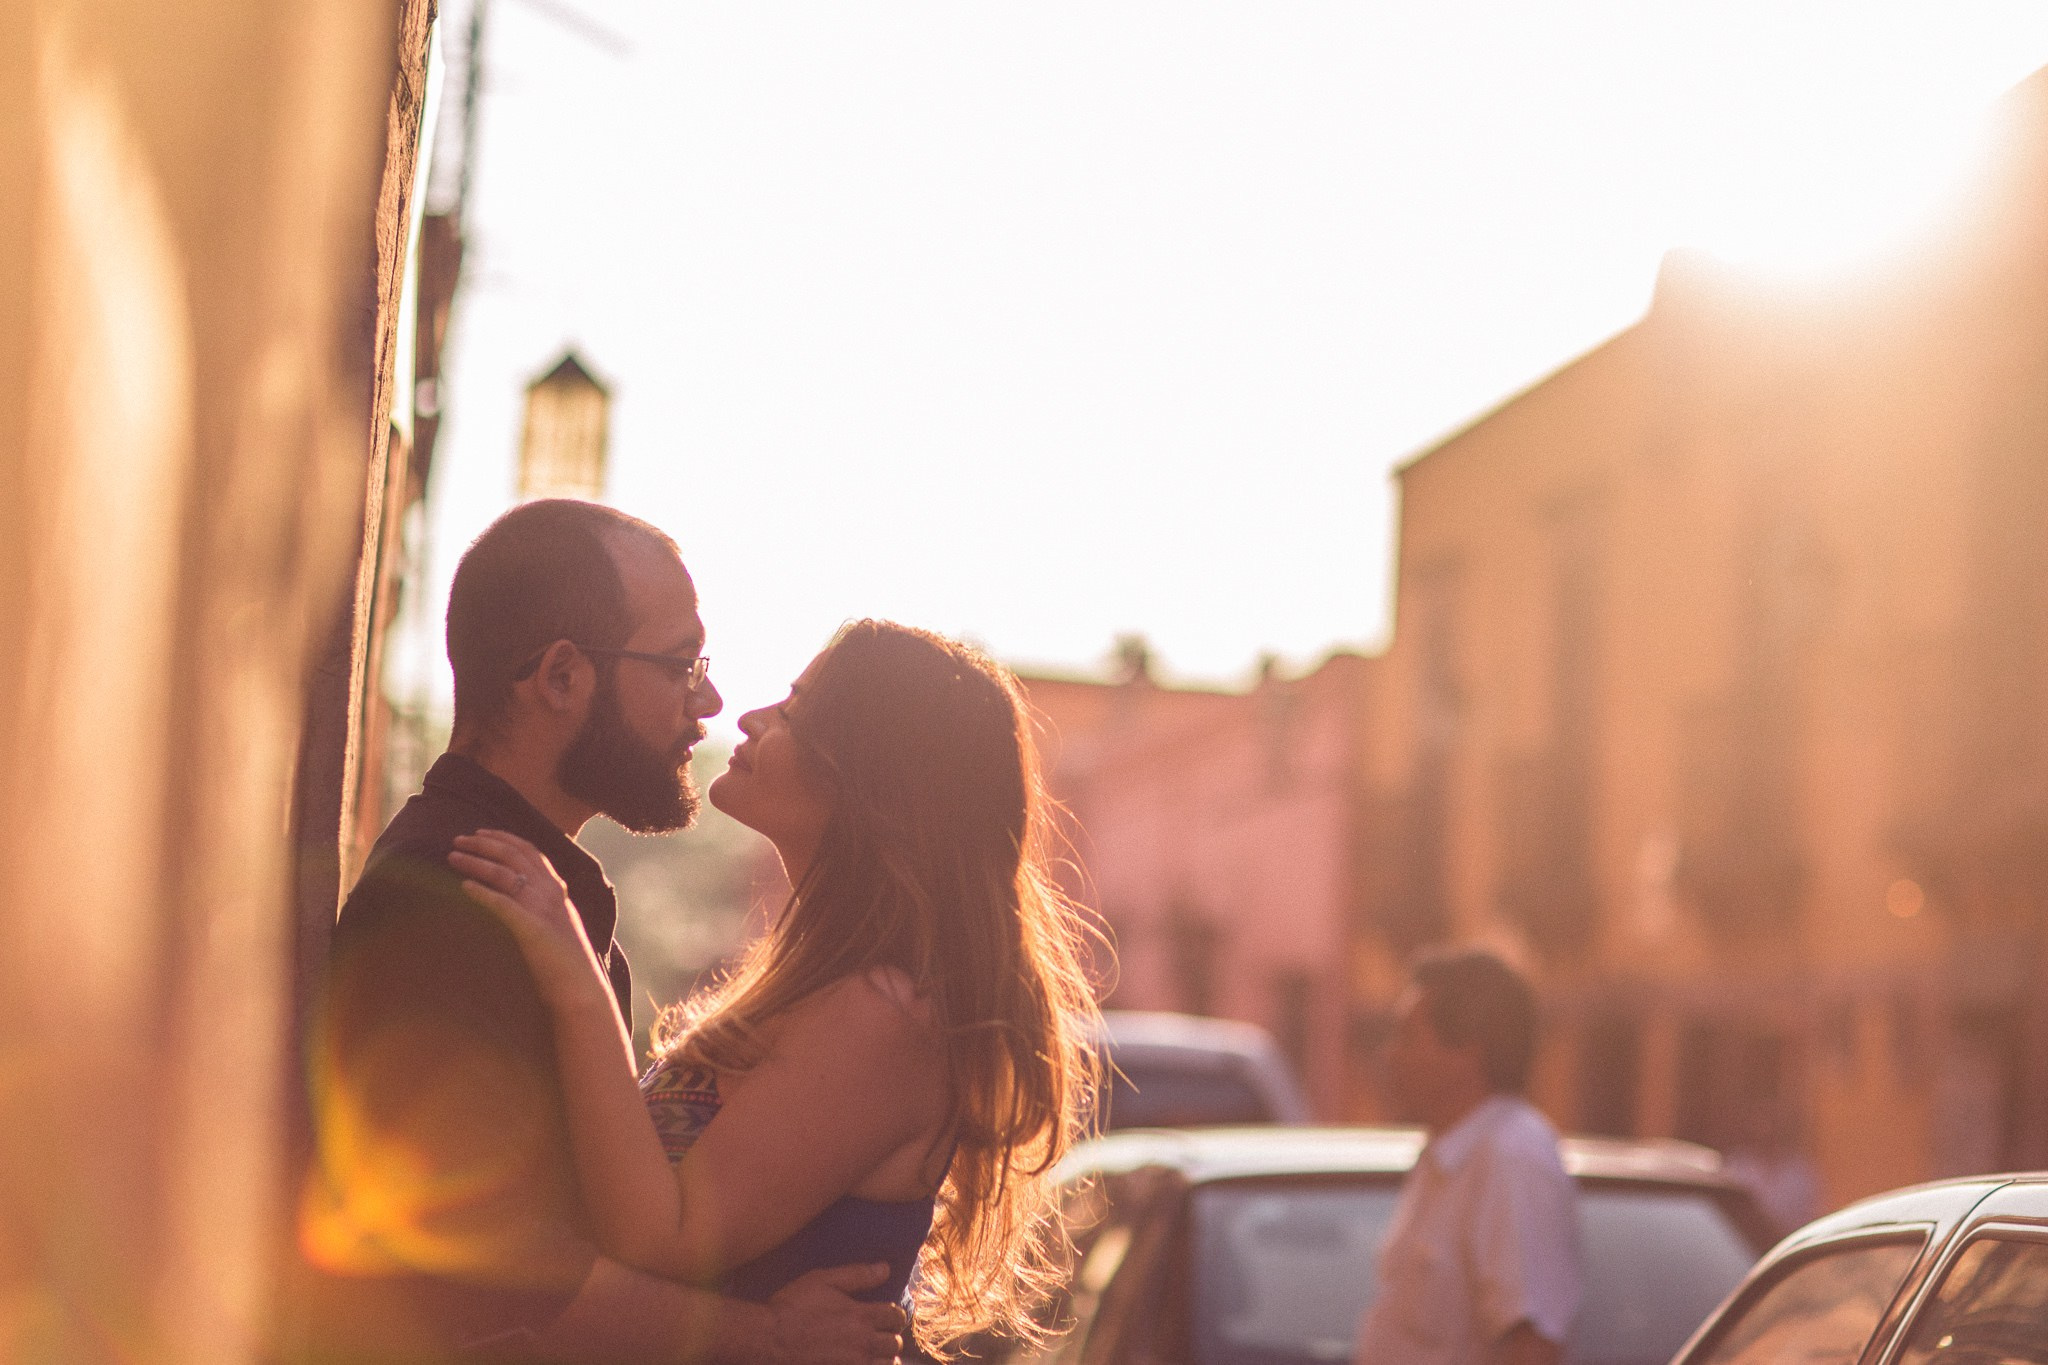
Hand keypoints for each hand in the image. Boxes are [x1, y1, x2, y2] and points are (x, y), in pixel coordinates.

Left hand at [450, 829, 606, 1000]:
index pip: (530, 851)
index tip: (481, 832)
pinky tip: (464, 887)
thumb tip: (516, 902)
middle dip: (484, 843)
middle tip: (457, 839)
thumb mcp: (555, 927)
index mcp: (557, 890)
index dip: (504, 838)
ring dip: (476, 862)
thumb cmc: (565, 964)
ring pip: (505, 874)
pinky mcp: (532, 928)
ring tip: (452, 857)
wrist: (582, 990)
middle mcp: (551, 893)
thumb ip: (540, 910)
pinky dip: (482, 892)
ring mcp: (543, 909)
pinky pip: (503, 903)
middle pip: (514, 855)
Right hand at [763, 1263, 906, 1364]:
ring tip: (872, 1353)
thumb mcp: (823, 1280)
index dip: (894, 1314)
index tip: (887, 1315)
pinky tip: (859, 1362)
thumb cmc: (792, 1306)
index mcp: (861, 1316)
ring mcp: (853, 1364)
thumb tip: (886, 1269)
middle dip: (890, 1337)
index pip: (896, 1316)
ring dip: (883, 1358)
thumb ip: (857, 1275)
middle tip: (879, 1334)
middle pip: (895, 1343)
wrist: (768, 1339)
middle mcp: (863, 1343)